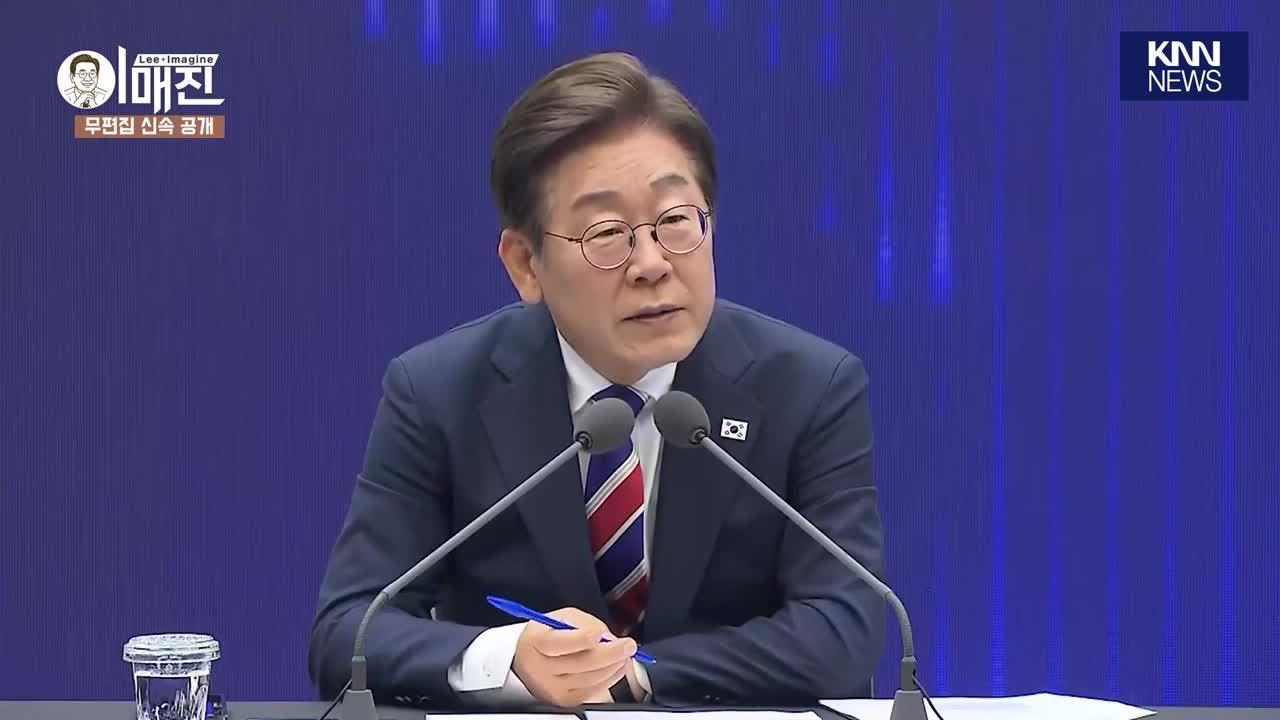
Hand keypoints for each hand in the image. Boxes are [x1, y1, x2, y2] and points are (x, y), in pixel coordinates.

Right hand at [511, 607, 635, 706]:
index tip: (600, 634)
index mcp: (537, 642)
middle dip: (611, 653)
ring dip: (614, 665)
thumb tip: (608, 637)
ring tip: (625, 654)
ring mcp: (554, 688)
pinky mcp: (565, 700)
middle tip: (628, 645)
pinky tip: (616, 666)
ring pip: (592, 678)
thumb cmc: (545, 635)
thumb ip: (584, 624)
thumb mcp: (560, 618)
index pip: (560, 643)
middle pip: (582, 663)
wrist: (525, 661)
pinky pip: (594, 691)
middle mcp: (543, 668)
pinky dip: (610, 678)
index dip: (582, 639)